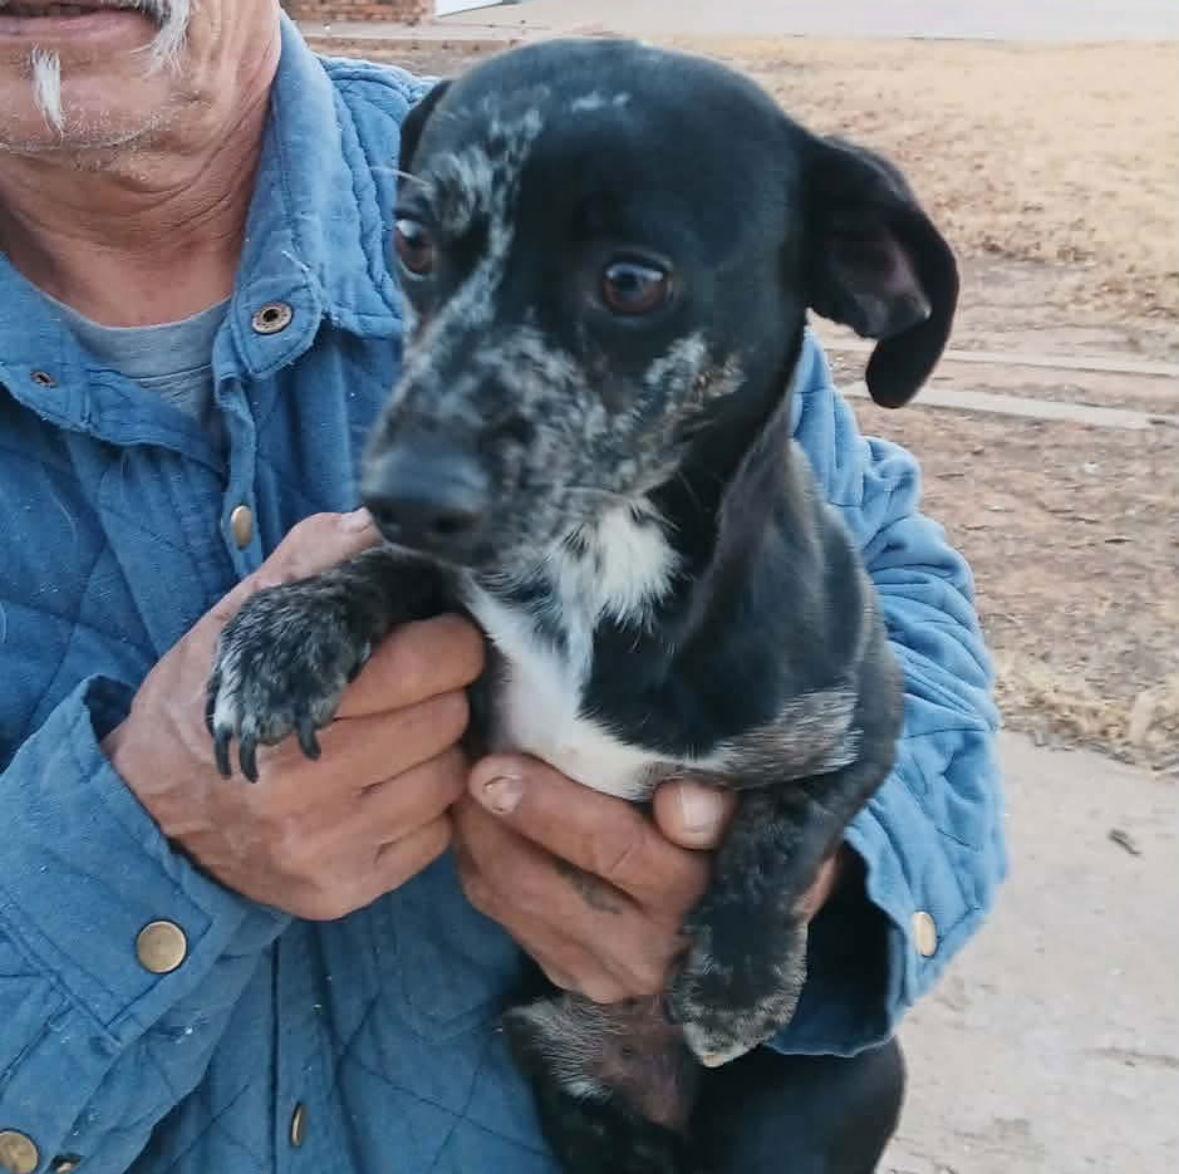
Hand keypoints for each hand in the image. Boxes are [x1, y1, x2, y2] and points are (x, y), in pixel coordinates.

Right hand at [103, 511, 484, 920]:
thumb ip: (308, 562)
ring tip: (404, 733)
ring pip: (448, 780)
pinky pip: (436, 838)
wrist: (150, 818)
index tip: (439, 633)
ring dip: (439, 749)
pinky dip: (427, 807)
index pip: (421, 666)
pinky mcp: (341, 893)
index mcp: (280, 710)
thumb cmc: (204, 706)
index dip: (448, 640)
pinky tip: (389, 786)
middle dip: (446, 691)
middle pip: (445, 721)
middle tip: (422, 682)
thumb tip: (378, 521)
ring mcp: (325, 849)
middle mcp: (303, 790)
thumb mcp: (236, 623)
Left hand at [455, 759, 847, 1002]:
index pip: (609, 849)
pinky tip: (481, 827)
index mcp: (693, 898)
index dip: (546, 806)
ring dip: (474, 841)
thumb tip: (679, 803)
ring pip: (507, 901)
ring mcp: (604, 974)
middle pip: (536, 879)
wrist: (752, 935)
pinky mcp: (575, 980)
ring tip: (462, 786)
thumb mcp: (756, 819)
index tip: (493, 764)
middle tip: (460, 764)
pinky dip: (481, 868)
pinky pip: (506, 921)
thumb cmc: (748, 847)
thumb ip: (720, 808)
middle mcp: (644, 949)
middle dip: (487, 820)